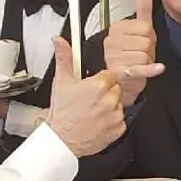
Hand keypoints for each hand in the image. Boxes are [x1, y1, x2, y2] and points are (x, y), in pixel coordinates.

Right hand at [47, 36, 125, 156]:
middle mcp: (109, 100)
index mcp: (98, 85)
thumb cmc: (62, 114)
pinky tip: (98, 122)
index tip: (94, 87)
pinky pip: (121, 121)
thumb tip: (59, 41)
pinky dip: (112, 122)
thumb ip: (64, 58)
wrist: (62, 140)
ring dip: (109, 107)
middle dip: (106, 93)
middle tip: (90, 101)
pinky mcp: (118, 129)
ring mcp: (115, 115)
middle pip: (116, 89)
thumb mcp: (61, 82)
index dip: (101, 81)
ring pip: (119, 105)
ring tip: (92, 113)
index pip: (111, 75)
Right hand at [103, 0, 164, 105]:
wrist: (123, 83)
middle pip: (146, 41)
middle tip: (140, 55)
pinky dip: (151, 69)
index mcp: (116, 28)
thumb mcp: (137, 30)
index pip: (144, 27)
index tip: (141, 43)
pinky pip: (141, 67)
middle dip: (148, 51)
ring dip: (147, 63)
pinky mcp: (120, 72)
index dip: (149, 37)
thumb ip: (142, 8)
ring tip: (138, 65)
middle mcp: (111, 42)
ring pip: (145, 55)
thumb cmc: (130, 57)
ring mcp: (113, 57)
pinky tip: (158, 68)